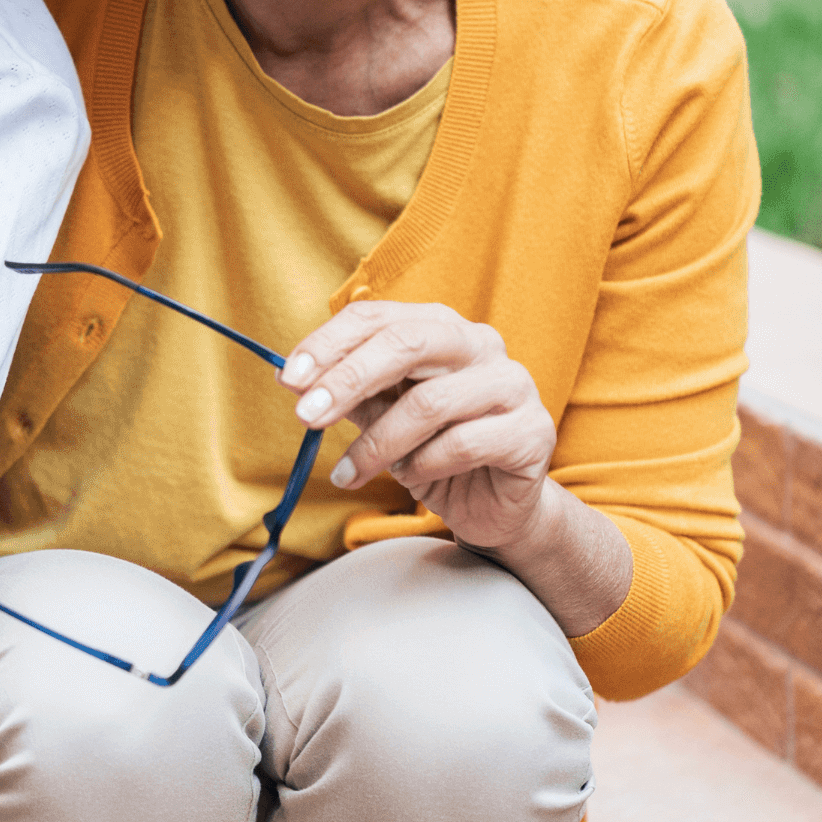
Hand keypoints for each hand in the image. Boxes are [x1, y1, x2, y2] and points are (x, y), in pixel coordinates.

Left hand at [281, 300, 555, 549]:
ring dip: (380, 442)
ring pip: (430, 402)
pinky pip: (463, 444)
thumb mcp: (380, 416)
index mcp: (438, 326)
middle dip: (347, 380)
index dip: (328, 344)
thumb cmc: (432, 449)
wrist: (493, 503)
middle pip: (406, 344)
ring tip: (353, 471)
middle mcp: (479, 343)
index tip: (288, 379)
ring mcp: (512, 383)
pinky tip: (412, 479)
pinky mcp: (533, 431)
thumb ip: (348, 394)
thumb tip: (296, 381)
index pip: (376, 317)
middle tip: (305, 417)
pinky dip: (424, 465)